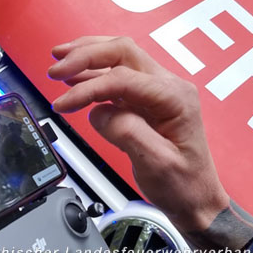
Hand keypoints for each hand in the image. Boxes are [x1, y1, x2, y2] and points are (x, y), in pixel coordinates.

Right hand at [48, 36, 229, 232]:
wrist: (196, 200)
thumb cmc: (184, 185)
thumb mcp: (156, 164)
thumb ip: (126, 132)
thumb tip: (98, 112)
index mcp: (174, 98)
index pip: (123, 78)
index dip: (88, 88)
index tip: (63, 104)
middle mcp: (168, 86)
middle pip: (122, 52)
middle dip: (86, 55)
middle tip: (56, 68)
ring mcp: (157, 90)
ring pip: (119, 57)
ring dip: (87, 57)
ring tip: (59, 62)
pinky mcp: (146, 100)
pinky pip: (117, 76)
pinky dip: (93, 73)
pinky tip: (74, 78)